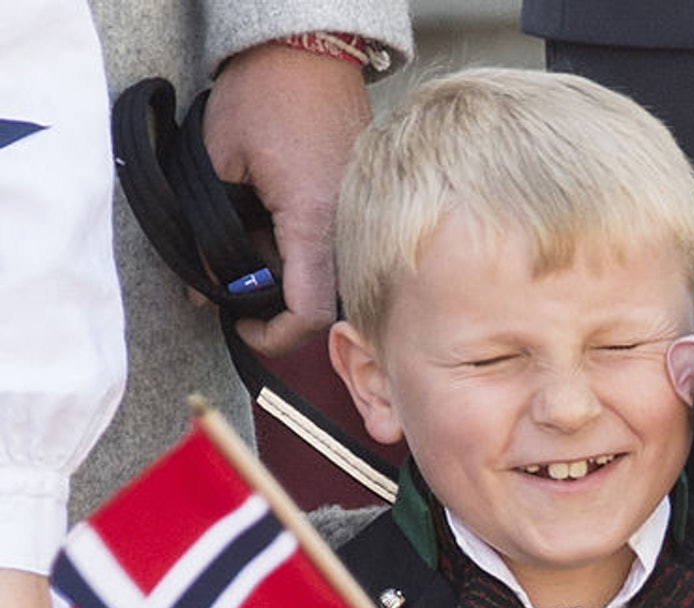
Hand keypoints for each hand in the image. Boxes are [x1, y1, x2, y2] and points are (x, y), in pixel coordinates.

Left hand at [201, 43, 372, 355]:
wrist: (309, 52)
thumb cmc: (265, 96)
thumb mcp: (215, 164)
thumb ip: (207, 235)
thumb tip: (202, 290)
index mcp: (314, 223)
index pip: (309, 314)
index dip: (273, 336)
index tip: (241, 327)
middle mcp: (347, 230)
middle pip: (318, 301)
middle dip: (270, 299)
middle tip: (230, 272)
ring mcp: (357, 220)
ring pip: (324, 278)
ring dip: (282, 270)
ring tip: (247, 230)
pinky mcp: (357, 208)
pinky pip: (331, 249)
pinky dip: (296, 248)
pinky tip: (269, 216)